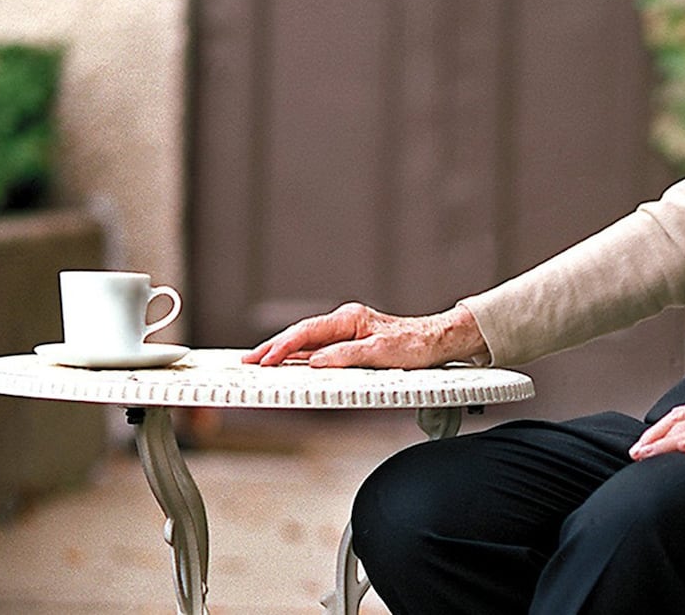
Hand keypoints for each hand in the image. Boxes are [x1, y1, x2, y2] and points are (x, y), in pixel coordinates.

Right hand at [241, 303, 486, 368]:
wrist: (438, 342)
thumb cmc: (415, 345)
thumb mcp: (381, 354)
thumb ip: (346, 357)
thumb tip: (316, 362)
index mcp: (349, 319)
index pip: (306, 333)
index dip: (282, 348)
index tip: (264, 361)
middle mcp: (345, 322)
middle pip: (300, 335)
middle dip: (272, 349)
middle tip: (247, 363)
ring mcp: (347, 333)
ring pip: (307, 342)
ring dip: (283, 354)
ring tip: (259, 365)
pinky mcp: (352, 344)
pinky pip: (319, 349)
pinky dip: (300, 357)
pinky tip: (289, 366)